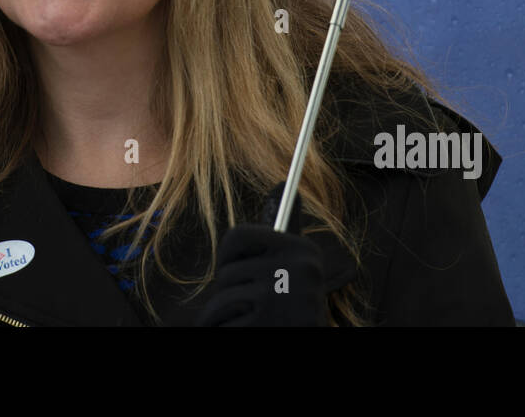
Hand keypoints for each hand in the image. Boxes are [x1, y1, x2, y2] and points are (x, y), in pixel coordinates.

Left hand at [195, 183, 326, 325]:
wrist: (305, 342)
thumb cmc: (294, 312)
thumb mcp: (296, 269)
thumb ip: (284, 234)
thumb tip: (283, 183)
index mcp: (303, 250)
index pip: (237, 236)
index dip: (230, 258)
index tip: (238, 270)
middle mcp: (298, 269)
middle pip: (226, 271)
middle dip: (230, 293)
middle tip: (253, 308)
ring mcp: (281, 295)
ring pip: (221, 297)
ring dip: (225, 316)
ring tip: (251, 323)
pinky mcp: (266, 321)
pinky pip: (218, 319)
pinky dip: (223, 330)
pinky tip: (249, 331)